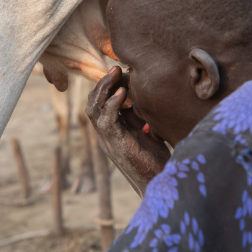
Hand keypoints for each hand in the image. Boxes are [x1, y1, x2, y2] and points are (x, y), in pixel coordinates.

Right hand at [86, 67, 170, 197]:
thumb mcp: (147, 130)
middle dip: (102, 83)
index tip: (120, 70)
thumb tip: (144, 94)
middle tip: (115, 68)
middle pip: (93, 103)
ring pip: (93, 109)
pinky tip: (122, 92)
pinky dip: (112, 104)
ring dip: (103, 90)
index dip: (107, 86)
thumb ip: (141, 115)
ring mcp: (108, 139)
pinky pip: (106, 120)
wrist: (158, 183)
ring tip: (115, 74)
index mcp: (112, 130)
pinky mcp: (115, 144)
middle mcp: (106, 134)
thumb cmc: (156, 159)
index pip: (101, 103)